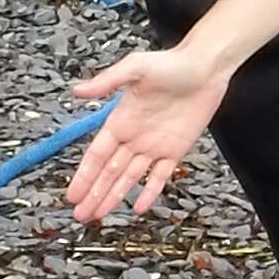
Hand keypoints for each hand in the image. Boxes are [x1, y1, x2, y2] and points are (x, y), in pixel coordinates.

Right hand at [67, 40, 234, 220]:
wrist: (206, 67)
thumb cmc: (171, 63)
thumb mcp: (136, 67)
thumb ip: (107, 81)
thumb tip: (77, 90)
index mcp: (120, 120)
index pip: (96, 155)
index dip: (84, 176)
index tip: (71, 194)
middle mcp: (133, 137)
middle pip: (109, 172)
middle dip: (93, 194)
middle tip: (80, 215)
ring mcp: (154, 146)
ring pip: (129, 178)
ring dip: (113, 196)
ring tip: (98, 215)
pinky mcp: (175, 150)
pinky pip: (160, 176)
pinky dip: (149, 192)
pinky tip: (138, 208)